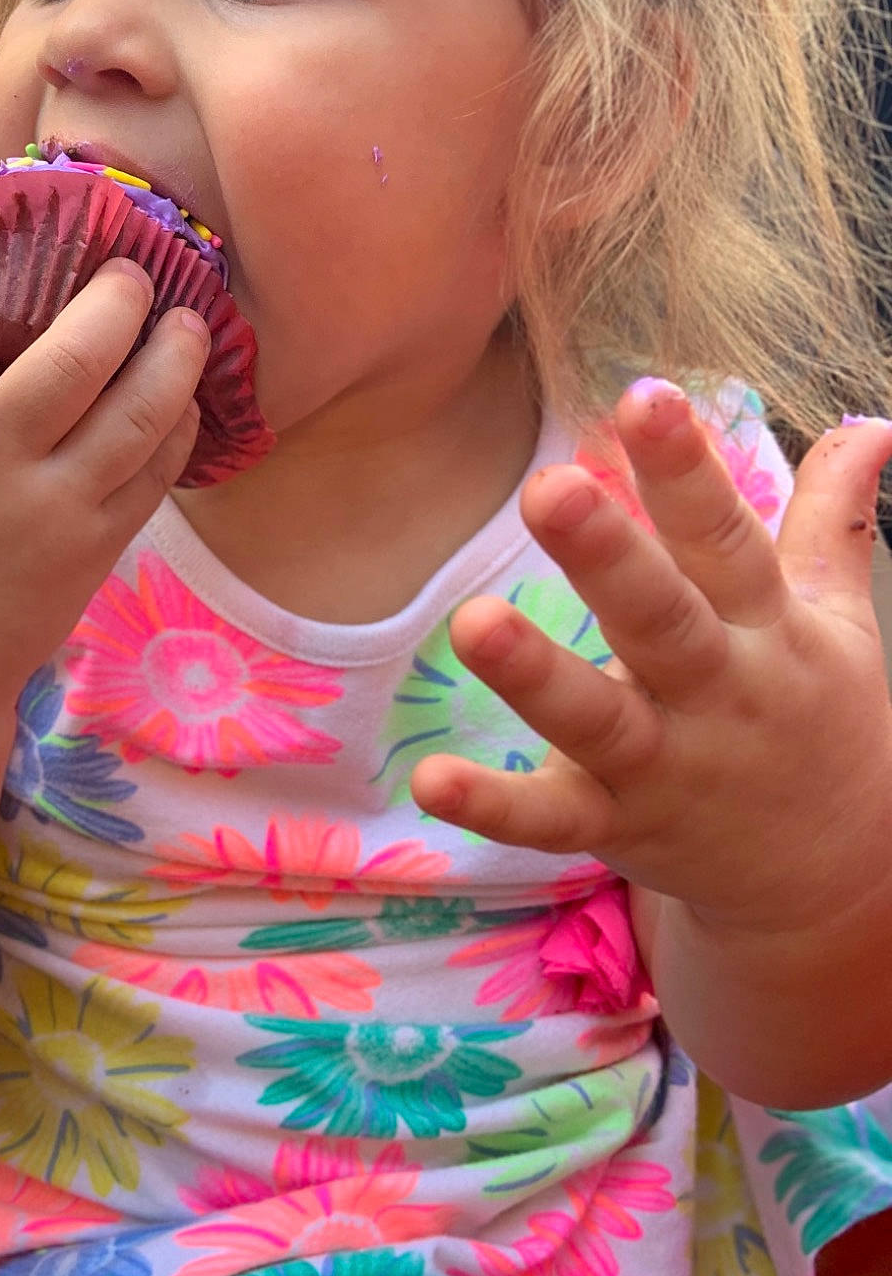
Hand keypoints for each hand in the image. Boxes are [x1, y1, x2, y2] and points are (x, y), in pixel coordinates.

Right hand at [0, 240, 207, 711]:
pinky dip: (181, 419)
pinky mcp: (97, 548)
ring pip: (138, 415)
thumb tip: (32, 301)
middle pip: (71, 369)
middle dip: (116, 303)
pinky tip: (185, 393)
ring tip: (187, 321)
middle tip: (133, 273)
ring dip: (175, 355)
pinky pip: (159, 469)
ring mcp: (51, 513)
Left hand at [411, 383, 891, 938]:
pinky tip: (428, 779)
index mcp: (767, 629)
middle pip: (660, 618)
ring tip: (473, 622)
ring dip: (535, 675)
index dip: (685, 468)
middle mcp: (716, 694)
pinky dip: (492, 806)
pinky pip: (550, 820)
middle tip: (550, 489)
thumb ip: (834, 519)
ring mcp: (665, 767)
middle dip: (608, 556)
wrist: (836, 880)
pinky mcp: (618, 828)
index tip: (644, 395)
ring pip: (596, 718)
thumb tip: (870, 423)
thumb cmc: (819, 720)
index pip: (725, 537)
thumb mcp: (842, 620)